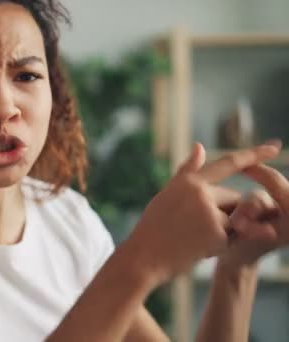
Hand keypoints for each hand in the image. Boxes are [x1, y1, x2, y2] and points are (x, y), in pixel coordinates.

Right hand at [126, 142, 279, 283]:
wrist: (143, 257)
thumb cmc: (154, 226)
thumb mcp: (167, 194)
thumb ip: (187, 172)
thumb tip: (200, 146)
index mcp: (188, 180)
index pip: (228, 163)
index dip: (254, 154)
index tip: (275, 146)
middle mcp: (200, 191)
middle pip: (232, 198)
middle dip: (223, 214)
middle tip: (192, 228)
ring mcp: (209, 212)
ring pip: (234, 219)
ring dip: (222, 230)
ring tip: (192, 238)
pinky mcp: (217, 233)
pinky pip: (232, 238)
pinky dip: (219, 246)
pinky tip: (196, 249)